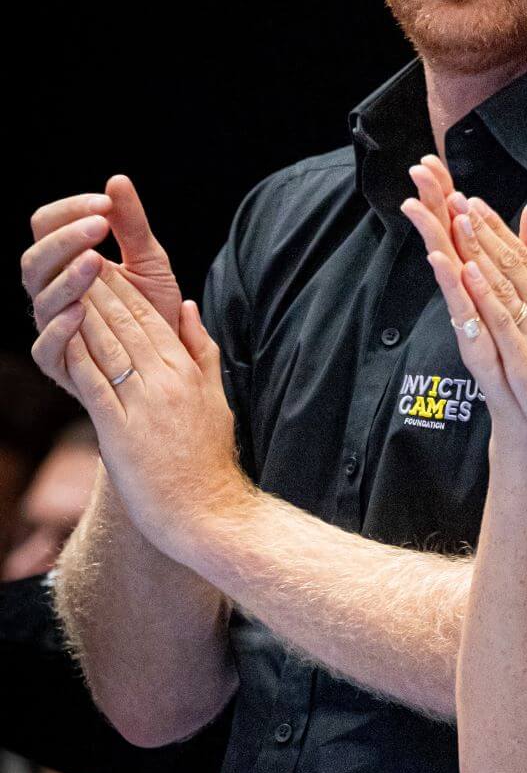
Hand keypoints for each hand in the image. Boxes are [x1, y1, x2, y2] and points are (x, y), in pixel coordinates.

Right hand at [25, 175, 180, 400]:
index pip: (47, 226)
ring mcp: (53, 327)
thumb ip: (132, 224)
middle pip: (35, 260)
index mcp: (64, 262)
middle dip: (65, 240)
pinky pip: (46, 348)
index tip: (105, 202)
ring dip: (66, 278)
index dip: (69, 211)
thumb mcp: (150, 260)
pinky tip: (80, 311)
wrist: (169, 357)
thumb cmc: (152, 307)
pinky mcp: (61, 364)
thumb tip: (117, 180)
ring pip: (41, 300)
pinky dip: (60, 329)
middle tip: (99, 224)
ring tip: (94, 261)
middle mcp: (51, 292)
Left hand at [60, 265, 247, 560]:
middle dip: (101, 291)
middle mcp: (165, 381)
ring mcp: (142, 405)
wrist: (208, 512)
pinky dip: (78, 357)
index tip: (107, 266)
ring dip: (86, 314)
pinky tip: (64, 335)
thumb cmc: (209, 460)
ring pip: (109, 348)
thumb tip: (190, 307)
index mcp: (187, 371)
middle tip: (80, 260)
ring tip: (68, 286)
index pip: (153, 320)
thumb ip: (202, 350)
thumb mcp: (215, 397)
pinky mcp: (119, 432)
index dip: (127, 291)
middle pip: (128, 325)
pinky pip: (95, 385)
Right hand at [400, 158, 526, 452]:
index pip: (469, 233)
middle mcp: (476, 304)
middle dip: (435, 206)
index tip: (436, 163)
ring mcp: (474, 327)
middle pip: (452, 244)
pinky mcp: (479, 352)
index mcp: (490, 289)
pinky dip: (453, 288)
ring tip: (420, 203)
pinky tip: (441, 260)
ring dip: (435, 238)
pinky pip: (464, 315)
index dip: (452, 198)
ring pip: (451, 274)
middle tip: (418, 169)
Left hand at [450, 197, 526, 474]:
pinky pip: (502, 323)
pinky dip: (484, 294)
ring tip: (458, 220)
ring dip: (480, 250)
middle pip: (516, 265)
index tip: (480, 207)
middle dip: (487, 230)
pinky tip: (467, 270)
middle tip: (461, 199)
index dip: (504, 232)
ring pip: (506, 286)